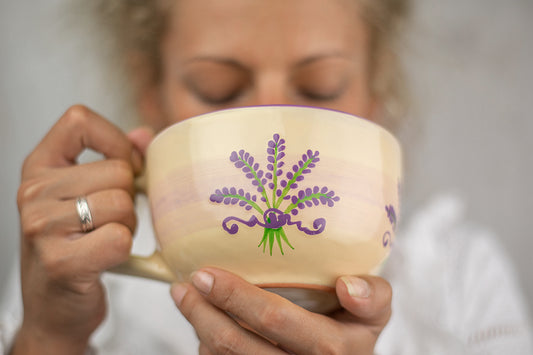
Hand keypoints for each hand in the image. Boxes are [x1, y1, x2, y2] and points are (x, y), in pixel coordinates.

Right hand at [13, 105, 151, 354]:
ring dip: (128, 225)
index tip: (126, 167)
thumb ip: (116, 158)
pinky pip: (120, 237)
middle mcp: (33, 191)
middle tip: (112, 220)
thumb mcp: (86, 195)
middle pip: (117, 170)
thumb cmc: (75, 246)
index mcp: (40, 167)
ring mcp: (41, 226)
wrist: (55, 308)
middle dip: (129, 198)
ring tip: (107, 238)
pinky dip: (125, 249)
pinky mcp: (61, 261)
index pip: (79, 120)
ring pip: (122, 203)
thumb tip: (144, 135)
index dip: (116, 140)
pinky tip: (106, 257)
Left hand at [171, 268, 391, 354]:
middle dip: (202, 314)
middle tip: (183, 286)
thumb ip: (374, 296)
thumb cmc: (355, 331)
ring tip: (187, 298)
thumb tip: (347, 285)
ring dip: (200, 328)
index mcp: (330, 350)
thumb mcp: (376, 312)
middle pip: (237, 346)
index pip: (275, 320)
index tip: (205, 274)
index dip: (235, 296)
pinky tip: (205, 323)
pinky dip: (209, 346)